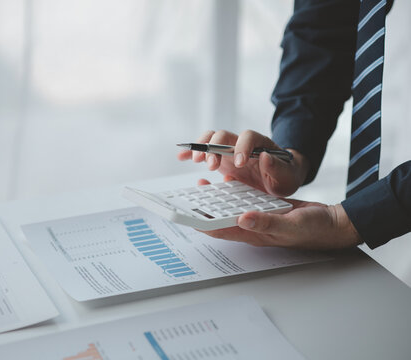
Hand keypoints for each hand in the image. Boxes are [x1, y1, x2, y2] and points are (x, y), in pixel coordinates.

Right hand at [177, 130, 309, 196]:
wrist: (279, 177)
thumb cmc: (284, 176)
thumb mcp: (287, 176)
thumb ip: (277, 166)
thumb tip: (265, 156)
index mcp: (260, 144)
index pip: (248, 137)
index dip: (242, 147)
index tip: (239, 163)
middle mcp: (241, 143)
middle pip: (224, 135)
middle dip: (215, 148)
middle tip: (211, 166)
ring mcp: (228, 150)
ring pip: (211, 139)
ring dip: (201, 148)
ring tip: (196, 161)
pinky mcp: (220, 159)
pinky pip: (203, 152)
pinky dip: (191, 153)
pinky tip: (181, 157)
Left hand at [195, 179, 361, 249]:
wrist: (333, 224)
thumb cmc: (315, 229)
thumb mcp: (290, 225)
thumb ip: (266, 223)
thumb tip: (241, 219)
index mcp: (254, 234)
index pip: (219, 230)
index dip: (200, 224)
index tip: (184, 215)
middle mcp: (252, 227)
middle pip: (219, 220)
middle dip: (202, 210)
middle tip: (190, 195)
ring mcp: (258, 218)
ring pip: (229, 209)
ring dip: (215, 199)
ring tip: (203, 186)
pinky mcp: (265, 208)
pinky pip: (243, 201)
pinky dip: (233, 192)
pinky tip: (229, 181)